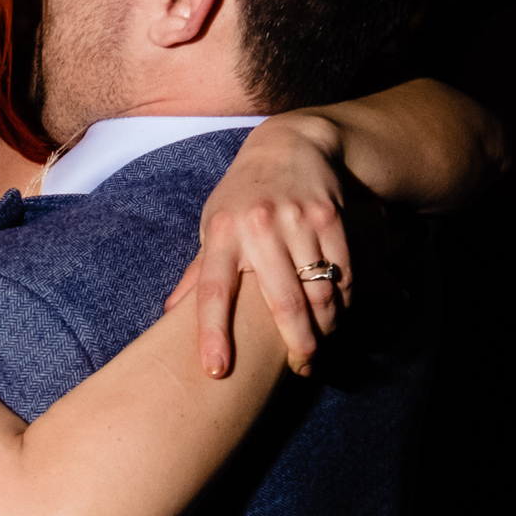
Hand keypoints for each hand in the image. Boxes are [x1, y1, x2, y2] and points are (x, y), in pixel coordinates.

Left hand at [165, 113, 361, 377]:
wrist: (288, 146)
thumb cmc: (242, 197)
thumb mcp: (213, 226)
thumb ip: (197, 271)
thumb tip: (169, 311)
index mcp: (220, 234)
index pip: (212, 291)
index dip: (213, 333)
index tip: (216, 370)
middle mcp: (257, 226)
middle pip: (281, 301)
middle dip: (297, 343)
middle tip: (302, 366)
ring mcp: (296, 219)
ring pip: (319, 291)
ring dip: (326, 325)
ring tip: (322, 341)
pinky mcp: (330, 215)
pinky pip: (344, 271)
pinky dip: (345, 299)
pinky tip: (340, 310)